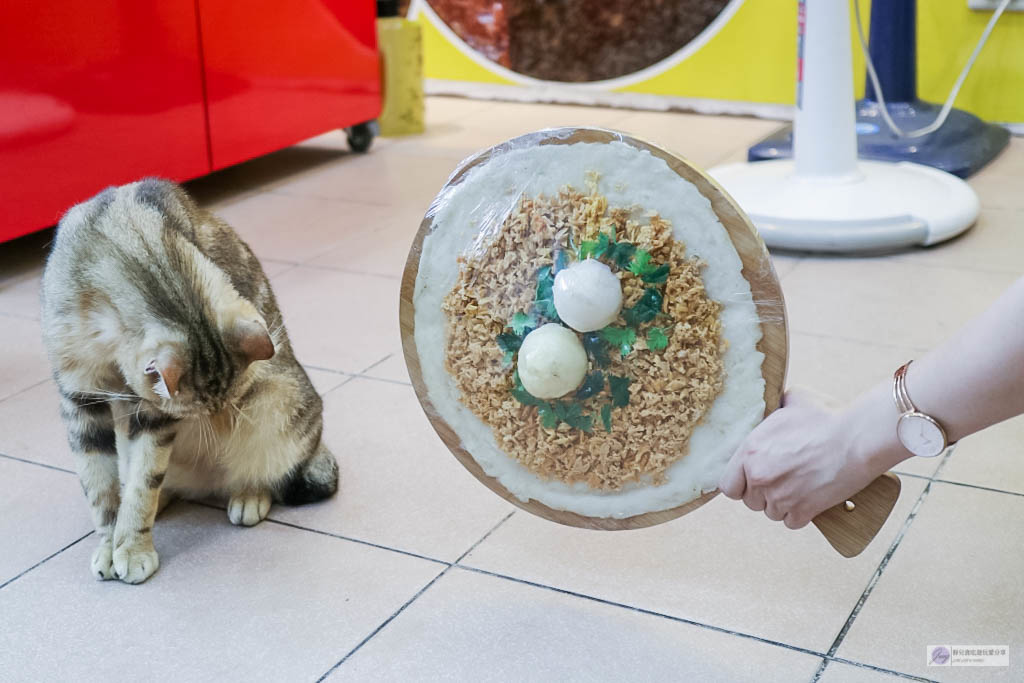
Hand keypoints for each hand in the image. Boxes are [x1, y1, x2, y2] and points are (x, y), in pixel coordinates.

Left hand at [718, 389, 879, 528]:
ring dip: (782, 504)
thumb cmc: (826, 418)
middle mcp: (760, 476)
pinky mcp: (802, 511)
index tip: (752, 480)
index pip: (728, 485)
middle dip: (763, 494)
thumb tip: (771, 405)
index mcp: (750, 451)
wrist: (857, 439)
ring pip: (771, 513)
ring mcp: (780, 497)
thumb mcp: (792, 401)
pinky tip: (810, 498)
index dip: (740, 484)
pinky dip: (801, 515)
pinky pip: (791, 523)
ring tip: (799, 486)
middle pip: (750, 501)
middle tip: (782, 480)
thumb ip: (773, 410)